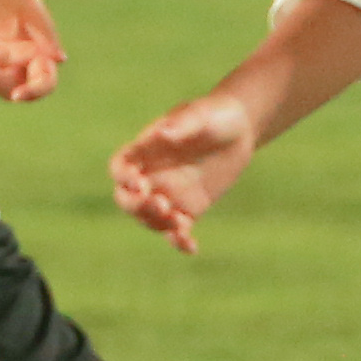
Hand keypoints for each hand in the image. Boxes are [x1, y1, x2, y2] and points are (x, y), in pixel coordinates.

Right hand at [110, 88, 259, 252]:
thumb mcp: (201, 114)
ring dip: (158, 224)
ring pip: (148, 218)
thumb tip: (162, 134)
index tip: (139, 183)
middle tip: (161, 205)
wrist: (240, 129)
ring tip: (180, 223)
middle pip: (126, 199)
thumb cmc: (216, 114)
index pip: (119, 167)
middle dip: (136, 207)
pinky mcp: (188, 209)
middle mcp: (152, 174)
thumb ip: (182, 124)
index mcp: (146, 150)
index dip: (122, 178)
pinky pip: (176, 231)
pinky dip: (179, 241)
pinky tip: (191, 246)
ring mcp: (168, 194)